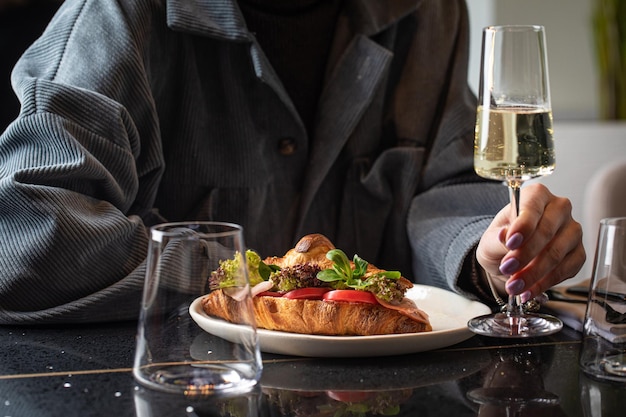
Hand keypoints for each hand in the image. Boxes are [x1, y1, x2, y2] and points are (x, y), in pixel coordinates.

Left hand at [476, 183, 585, 302]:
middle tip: (507, 269)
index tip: (510, 243)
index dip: (523, 225)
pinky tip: (529, 290)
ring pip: (556, 253)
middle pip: (547, 231)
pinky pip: (567, 269)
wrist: (508, 260)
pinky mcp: (578, 253)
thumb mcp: (490, 240)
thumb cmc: (500, 242)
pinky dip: (546, 282)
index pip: (533, 206)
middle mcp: (559, 209)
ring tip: (514, 286)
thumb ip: (497, 238)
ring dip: (533, 273)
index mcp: (535, 196)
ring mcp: (572, 231)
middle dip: (525, 255)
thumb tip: (505, 235)